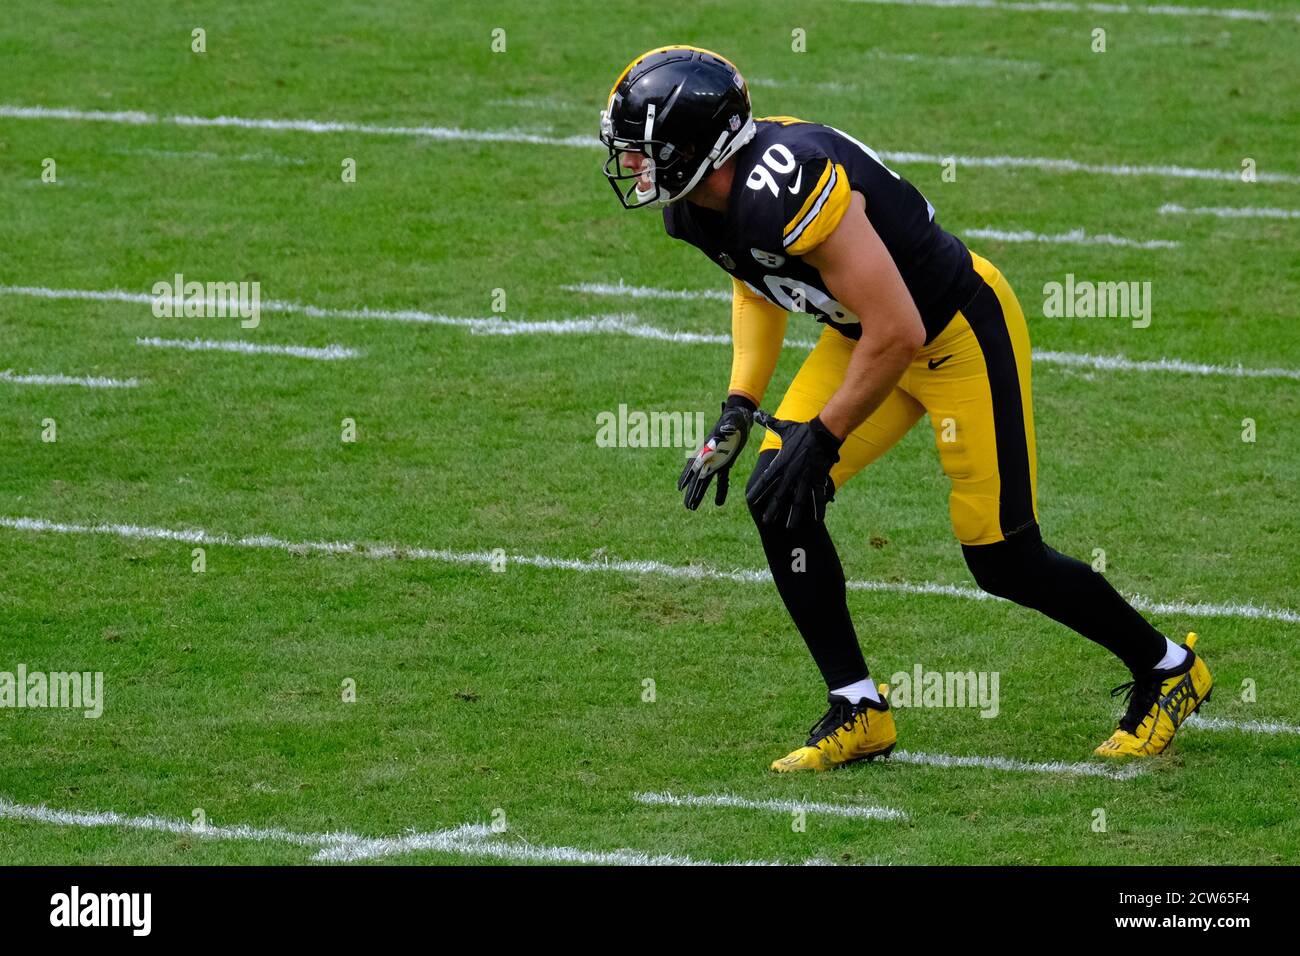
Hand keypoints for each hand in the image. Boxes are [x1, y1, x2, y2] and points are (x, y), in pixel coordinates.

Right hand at [678, 397, 754, 509]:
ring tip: (692, 508)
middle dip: (692, 491)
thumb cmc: (735, 416)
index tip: (680, 487)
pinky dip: (720, 490)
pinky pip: (722, 478)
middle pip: (699, 476)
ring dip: (700, 494)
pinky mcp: (726, 462)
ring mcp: (717, 460)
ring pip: (706, 480)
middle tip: (688, 506)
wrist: (741, 415)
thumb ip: (727, 428)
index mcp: (709, 447)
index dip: (688, 475)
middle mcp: (710, 456)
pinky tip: (718, 503)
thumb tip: (721, 434)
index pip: (696, 463)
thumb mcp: (732, 421)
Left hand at [745, 412, 841, 526]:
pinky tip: (818, 520)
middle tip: (765, 521)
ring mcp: (805, 477)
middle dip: (772, 509)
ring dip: (794, 515)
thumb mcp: (783, 427)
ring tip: (789, 527)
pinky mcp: (818, 478)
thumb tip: (756, 415)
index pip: (766, 479)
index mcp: (781, 462)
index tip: (750, 500)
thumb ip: (768, 423)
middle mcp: (791, 473)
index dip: (758, 491)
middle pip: (779, 495)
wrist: (823, 432)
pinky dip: (818, 508)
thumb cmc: (803, 430)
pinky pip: (818, 496)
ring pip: (798, 500)